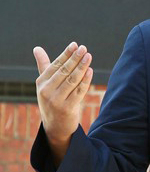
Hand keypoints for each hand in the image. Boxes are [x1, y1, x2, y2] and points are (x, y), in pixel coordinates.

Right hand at [33, 42, 92, 163]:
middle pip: (64, 71)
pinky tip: (90, 71)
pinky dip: (85, 81)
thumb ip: (44, 66)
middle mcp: (46, 91)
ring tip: (89, 56)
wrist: (55, 127)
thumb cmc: (52, 100)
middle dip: (75, 58)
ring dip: (81, 67)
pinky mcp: (67, 108)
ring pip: (72, 80)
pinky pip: (79, 92)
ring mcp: (56, 100)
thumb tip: (37, 48)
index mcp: (41, 83)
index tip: (75, 45)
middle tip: (84, 48)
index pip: (55, 65)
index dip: (66, 54)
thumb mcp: (45, 84)